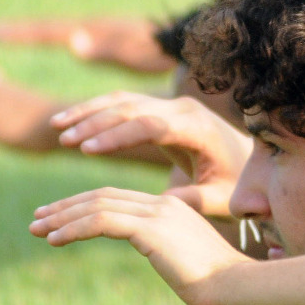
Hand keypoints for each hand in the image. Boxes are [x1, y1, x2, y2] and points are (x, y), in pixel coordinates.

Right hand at [0, 17, 174, 73]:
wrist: (186, 38)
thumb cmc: (163, 49)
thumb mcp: (137, 53)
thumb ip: (107, 49)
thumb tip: (73, 42)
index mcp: (93, 30)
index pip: (47, 30)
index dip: (19, 33)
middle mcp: (91, 26)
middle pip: (46, 27)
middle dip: (18, 29)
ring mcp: (99, 31)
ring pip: (57, 31)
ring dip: (32, 32)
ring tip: (4, 34)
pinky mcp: (108, 38)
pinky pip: (71, 37)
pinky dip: (54, 39)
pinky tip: (54, 43)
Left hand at [31, 188, 247, 304]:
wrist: (239, 290)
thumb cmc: (227, 294)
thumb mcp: (200, 275)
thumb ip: (191, 274)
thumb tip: (199, 297)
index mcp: (176, 210)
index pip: (120, 199)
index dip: (86, 206)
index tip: (59, 219)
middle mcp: (165, 205)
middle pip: (103, 196)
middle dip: (66, 207)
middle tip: (38, 219)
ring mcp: (158, 214)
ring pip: (97, 205)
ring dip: (61, 217)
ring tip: (36, 229)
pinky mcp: (150, 229)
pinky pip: (101, 222)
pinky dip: (73, 228)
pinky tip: (53, 241)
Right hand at [52, 92, 250, 216]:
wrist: (247, 161)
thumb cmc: (233, 185)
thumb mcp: (219, 199)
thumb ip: (195, 200)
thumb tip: (164, 204)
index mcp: (198, 129)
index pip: (151, 126)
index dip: (117, 136)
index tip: (86, 151)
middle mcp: (184, 109)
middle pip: (133, 108)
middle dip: (96, 122)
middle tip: (64, 139)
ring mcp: (171, 105)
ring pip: (124, 100)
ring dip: (89, 112)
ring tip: (57, 128)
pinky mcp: (161, 109)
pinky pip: (123, 104)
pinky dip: (95, 111)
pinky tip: (69, 123)